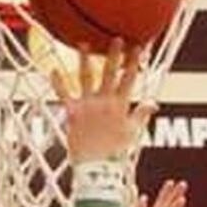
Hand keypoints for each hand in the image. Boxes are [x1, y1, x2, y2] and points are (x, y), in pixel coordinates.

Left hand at [55, 41, 145, 163]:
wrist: (97, 168)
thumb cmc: (115, 152)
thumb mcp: (132, 133)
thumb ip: (142, 114)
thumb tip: (154, 103)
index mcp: (120, 105)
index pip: (129, 79)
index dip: (133, 63)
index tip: (137, 47)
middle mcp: (105, 101)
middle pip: (110, 73)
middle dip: (114, 55)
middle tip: (116, 39)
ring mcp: (88, 105)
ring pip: (86, 77)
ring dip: (85, 60)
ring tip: (83, 45)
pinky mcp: (73, 112)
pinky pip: (64, 94)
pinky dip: (58, 82)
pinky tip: (53, 70)